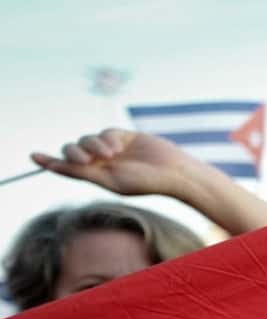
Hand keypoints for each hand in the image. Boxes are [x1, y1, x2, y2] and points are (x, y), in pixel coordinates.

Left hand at [31, 128, 206, 198]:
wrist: (175, 173)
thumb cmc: (145, 182)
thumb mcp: (109, 180)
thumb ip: (80, 172)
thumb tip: (53, 166)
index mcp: (97, 177)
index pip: (67, 167)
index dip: (51, 161)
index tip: (34, 156)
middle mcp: (103, 163)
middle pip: (74, 150)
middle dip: (75, 152)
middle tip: (85, 159)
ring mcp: (114, 149)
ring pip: (88, 139)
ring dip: (94, 145)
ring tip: (110, 154)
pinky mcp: (125, 137)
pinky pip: (105, 132)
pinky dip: (107, 138)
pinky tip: (118, 147)